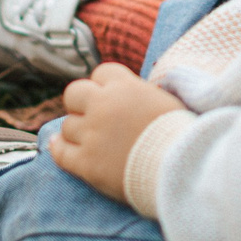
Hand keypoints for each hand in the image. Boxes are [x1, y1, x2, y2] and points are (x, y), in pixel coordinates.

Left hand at [49, 63, 183, 203]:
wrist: (182, 168)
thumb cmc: (181, 135)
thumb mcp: (165, 100)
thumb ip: (141, 92)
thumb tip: (131, 91)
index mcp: (125, 86)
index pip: (101, 73)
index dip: (105, 85)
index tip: (111, 97)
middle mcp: (104, 106)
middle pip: (73, 93)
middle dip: (81, 103)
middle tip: (92, 116)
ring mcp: (92, 134)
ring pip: (68, 126)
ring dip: (77, 132)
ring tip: (91, 141)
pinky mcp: (86, 163)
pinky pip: (61, 152)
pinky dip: (58, 148)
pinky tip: (58, 145)